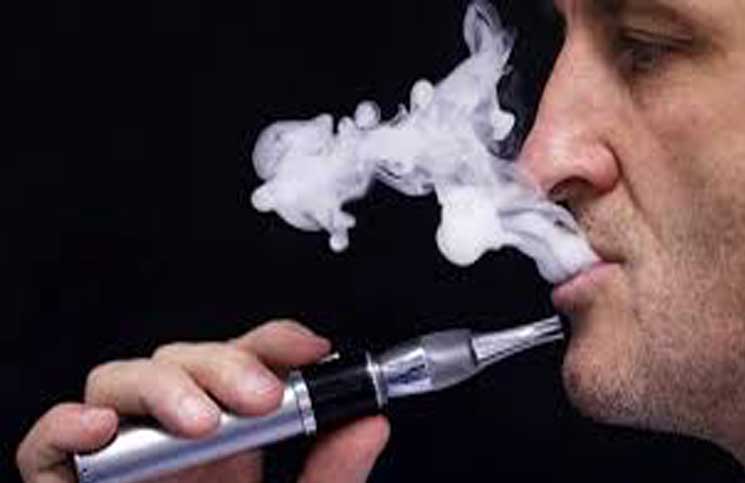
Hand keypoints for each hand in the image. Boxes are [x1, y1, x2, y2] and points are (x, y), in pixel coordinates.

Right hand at [17, 320, 390, 482]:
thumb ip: (332, 473)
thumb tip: (371, 424)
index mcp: (231, 435)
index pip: (245, 360)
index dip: (274, 342)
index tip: (311, 349)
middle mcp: (175, 433)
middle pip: (184, 358)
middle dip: (224, 364)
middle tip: (261, 398)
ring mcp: (122, 453)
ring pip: (122, 379)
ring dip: (162, 387)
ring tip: (201, 423)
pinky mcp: (71, 481)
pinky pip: (50, 442)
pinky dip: (67, 425)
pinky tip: (102, 428)